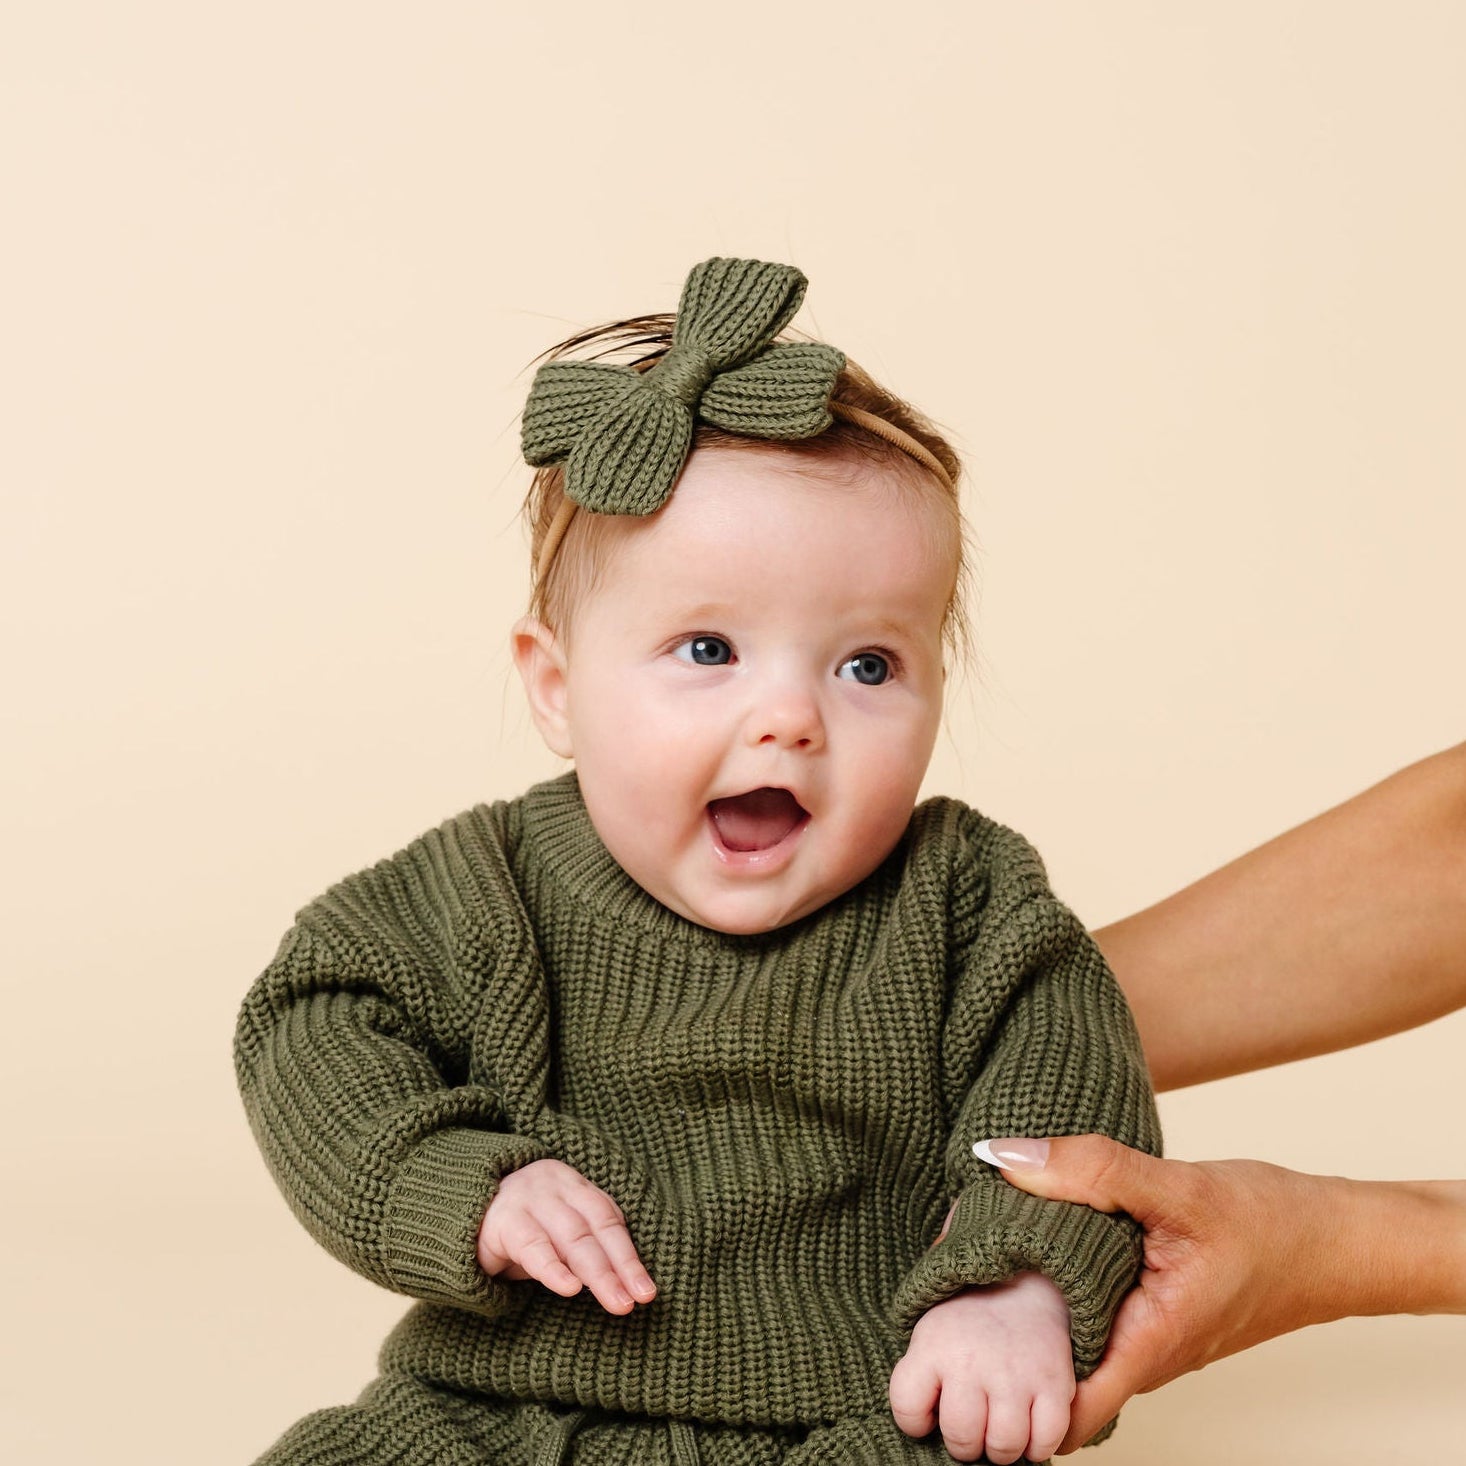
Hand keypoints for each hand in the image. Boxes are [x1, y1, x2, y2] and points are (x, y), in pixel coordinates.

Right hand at [476, 1157, 656, 1314]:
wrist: (454, 1211)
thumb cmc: (518, 1229)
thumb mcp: (554, 1232)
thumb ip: (584, 1246)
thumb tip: (625, 1284)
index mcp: (573, 1185)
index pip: (609, 1219)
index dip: (629, 1255)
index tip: (647, 1291)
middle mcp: (553, 1185)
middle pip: (594, 1228)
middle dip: (620, 1267)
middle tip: (638, 1299)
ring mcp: (527, 1199)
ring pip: (571, 1237)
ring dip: (597, 1273)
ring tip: (616, 1301)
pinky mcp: (501, 1221)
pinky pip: (532, 1246)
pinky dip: (553, 1268)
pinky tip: (569, 1288)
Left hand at [889, 1272, 1074, 1463]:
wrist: (1020, 1290)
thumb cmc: (967, 1330)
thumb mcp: (929, 1339)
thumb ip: (919, 1382)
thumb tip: (927, 1433)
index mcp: (934, 1347)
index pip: (907, 1409)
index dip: (916, 1423)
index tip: (931, 1412)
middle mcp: (972, 1360)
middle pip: (962, 1437)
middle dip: (966, 1445)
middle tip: (973, 1428)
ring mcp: (1015, 1373)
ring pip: (1004, 1446)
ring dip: (1001, 1449)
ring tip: (998, 1429)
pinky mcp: (1053, 1383)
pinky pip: (1045, 1441)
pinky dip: (1036, 1446)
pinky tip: (1029, 1428)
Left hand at [978, 1134, 1357, 1451]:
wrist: (1335, 1237)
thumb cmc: (1273, 1225)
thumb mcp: (1177, 1189)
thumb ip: (1090, 1171)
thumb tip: (1003, 1156)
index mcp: (1148, 1347)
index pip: (1064, 1413)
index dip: (1011, 1395)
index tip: (962, 1352)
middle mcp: (1140, 1354)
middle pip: (1052, 1375)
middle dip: (1000, 1345)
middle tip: (947, 1292)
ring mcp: (1143, 1335)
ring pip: (1067, 1340)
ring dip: (1023, 1311)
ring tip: (971, 1258)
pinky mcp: (1144, 1309)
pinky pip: (1086, 1311)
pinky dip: (1052, 1286)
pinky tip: (1024, 1241)